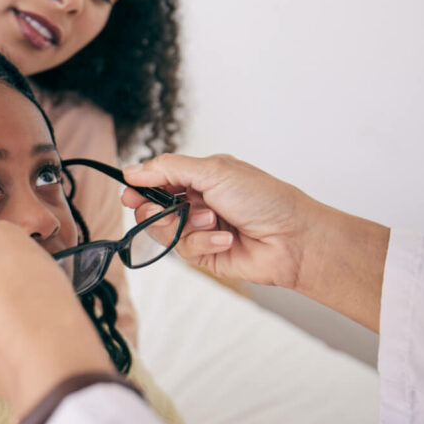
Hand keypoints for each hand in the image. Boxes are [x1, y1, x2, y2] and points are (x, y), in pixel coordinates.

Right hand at [123, 153, 388, 330]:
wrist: (293, 238)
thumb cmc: (263, 197)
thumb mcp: (213, 171)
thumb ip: (169, 169)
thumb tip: (133, 171)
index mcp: (200, 176)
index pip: (157, 179)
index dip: (140, 185)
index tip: (129, 191)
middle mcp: (197, 201)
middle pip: (154, 207)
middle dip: (154, 209)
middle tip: (156, 211)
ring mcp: (200, 228)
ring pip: (165, 231)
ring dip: (186, 224)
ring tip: (211, 219)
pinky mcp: (206, 254)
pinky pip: (185, 250)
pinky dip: (203, 242)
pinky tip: (225, 237)